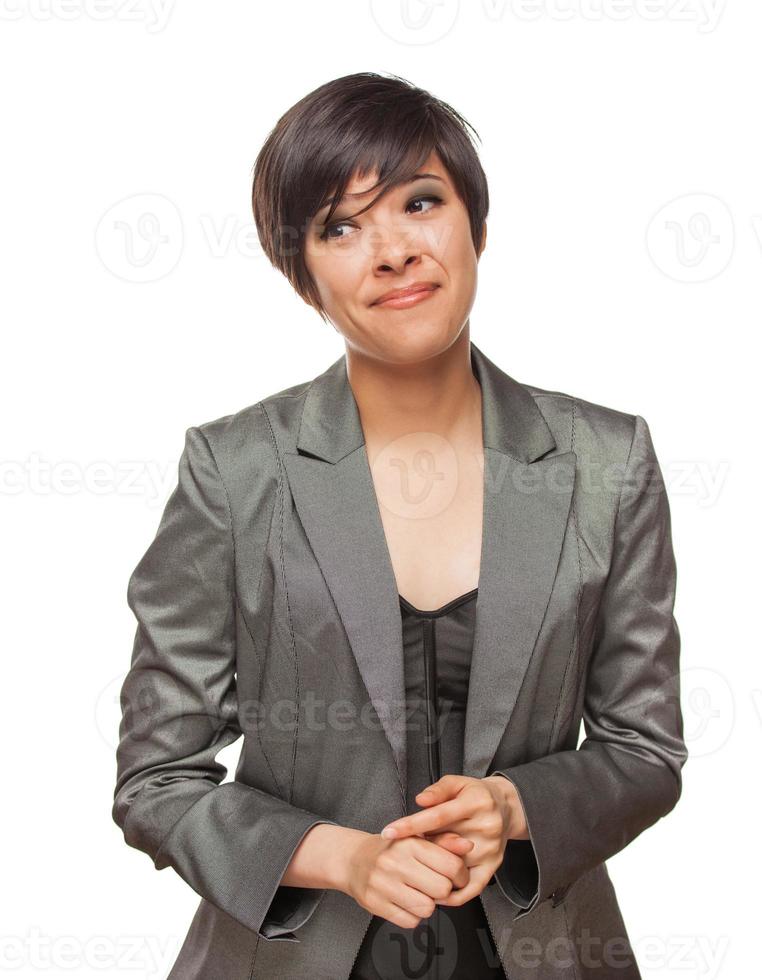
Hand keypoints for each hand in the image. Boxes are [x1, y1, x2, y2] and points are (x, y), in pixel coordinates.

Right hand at [342, 829, 474, 930]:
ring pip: (427, 908)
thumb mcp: (417, 837)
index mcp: (410, 843)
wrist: (354, 860)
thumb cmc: (392, 849)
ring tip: (418, 892)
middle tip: (436, 885)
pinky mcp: (374, 904)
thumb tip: (468, 846)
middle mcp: (395, 862)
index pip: (451, 866)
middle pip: (442, 890)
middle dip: (444, 891)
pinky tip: (405, 901)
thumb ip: (445, 842)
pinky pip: (410, 922)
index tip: (457, 877)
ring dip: (428, 904)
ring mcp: (383, 884)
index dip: (461, 875)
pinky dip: (412, 916)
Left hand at [379, 774, 527, 906]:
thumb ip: (438, 790)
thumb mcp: (457, 783)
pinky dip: (452, 895)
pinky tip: (434, 893)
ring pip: (455, 868)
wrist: (506, 806)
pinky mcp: (494, 866)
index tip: (388, 833)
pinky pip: (471, 887)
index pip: (437, 816)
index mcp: (474, 803)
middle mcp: (485, 827)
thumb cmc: (475, 794)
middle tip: (397, 854)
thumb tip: (420, 801)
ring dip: (430, 871)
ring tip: (410, 872)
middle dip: (418, 850)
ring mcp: (491, 849)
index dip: (411, 825)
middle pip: (444, 844)